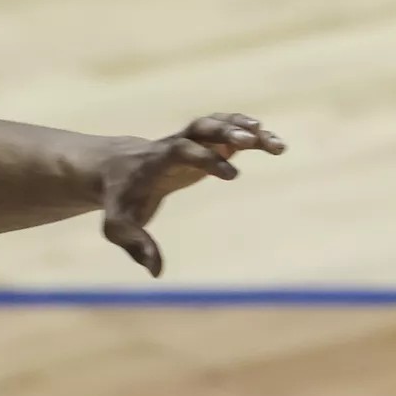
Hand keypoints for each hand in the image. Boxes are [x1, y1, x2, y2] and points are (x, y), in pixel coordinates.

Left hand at [97, 114, 284, 276]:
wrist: (117, 169)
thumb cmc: (121, 199)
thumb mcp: (118, 226)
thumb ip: (136, 245)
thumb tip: (156, 272)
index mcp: (156, 160)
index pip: (181, 150)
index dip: (207, 158)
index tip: (232, 176)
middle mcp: (176, 144)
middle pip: (202, 126)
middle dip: (227, 130)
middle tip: (253, 140)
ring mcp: (191, 141)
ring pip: (219, 124)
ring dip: (246, 129)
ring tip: (277, 145)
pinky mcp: (203, 145)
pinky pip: (228, 131)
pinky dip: (250, 133)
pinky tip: (272, 144)